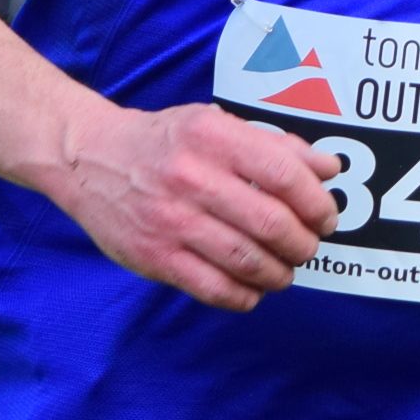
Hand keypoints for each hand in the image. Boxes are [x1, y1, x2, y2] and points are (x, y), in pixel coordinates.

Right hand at [49, 101, 338, 310]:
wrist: (89, 158)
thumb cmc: (164, 141)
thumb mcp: (216, 124)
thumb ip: (276, 146)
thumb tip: (330, 169)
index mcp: (212, 137)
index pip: (285, 174)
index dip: (317, 202)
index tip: (326, 216)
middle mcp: (191, 177)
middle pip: (271, 223)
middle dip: (303, 244)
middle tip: (307, 246)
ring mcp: (171, 220)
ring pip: (247, 261)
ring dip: (279, 273)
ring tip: (284, 269)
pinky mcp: (154, 257)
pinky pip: (214, 288)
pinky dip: (244, 295)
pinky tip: (252, 287)